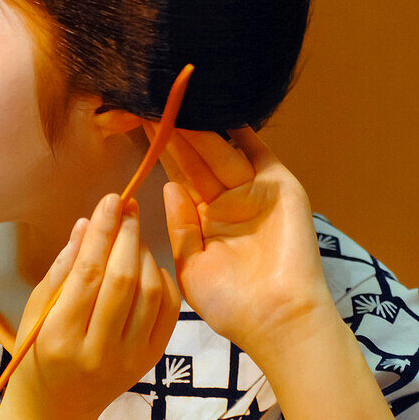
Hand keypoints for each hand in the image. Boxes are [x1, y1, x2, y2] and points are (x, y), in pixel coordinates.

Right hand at [7, 194, 181, 419]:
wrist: (55, 412)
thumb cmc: (37, 354)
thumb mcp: (36, 311)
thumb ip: (62, 269)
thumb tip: (86, 225)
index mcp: (59, 336)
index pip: (87, 274)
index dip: (101, 232)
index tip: (110, 200)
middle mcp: (97, 351)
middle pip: (123, 280)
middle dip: (127, 236)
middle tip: (126, 208)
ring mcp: (128, 360)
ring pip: (150, 293)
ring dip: (145, 255)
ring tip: (132, 239)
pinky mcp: (149, 361)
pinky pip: (168, 312)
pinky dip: (163, 281)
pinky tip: (149, 266)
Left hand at [144, 122, 334, 373]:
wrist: (276, 318)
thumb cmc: (231, 304)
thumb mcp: (191, 266)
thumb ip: (179, 226)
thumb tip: (168, 186)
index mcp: (204, 221)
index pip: (178, 178)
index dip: (160, 153)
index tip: (138, 125)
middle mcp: (226, 202)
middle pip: (198, 160)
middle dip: (176, 133)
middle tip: (154, 102)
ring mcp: (254, 192)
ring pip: (222, 152)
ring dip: (200, 128)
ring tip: (177, 102)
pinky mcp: (280, 186)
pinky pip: (259, 153)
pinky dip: (243, 131)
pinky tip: (222, 107)